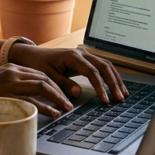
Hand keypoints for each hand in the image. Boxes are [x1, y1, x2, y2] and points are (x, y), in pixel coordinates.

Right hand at [0, 64, 75, 116]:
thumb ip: (8, 86)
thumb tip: (21, 98)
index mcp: (10, 67)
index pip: (38, 73)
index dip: (52, 83)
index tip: (60, 93)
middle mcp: (13, 72)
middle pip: (44, 77)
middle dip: (59, 90)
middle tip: (68, 102)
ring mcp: (11, 82)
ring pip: (43, 86)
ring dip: (58, 98)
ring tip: (66, 108)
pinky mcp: (8, 95)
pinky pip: (33, 100)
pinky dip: (47, 107)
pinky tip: (53, 113)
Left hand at [9, 45, 127, 104]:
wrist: (31, 55)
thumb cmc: (38, 64)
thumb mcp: (47, 76)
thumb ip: (62, 84)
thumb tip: (78, 92)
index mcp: (73, 57)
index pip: (92, 72)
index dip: (101, 87)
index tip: (105, 100)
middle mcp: (81, 54)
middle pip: (104, 66)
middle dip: (113, 83)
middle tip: (120, 98)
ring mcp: (84, 55)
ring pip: (106, 65)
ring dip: (115, 79)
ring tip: (123, 94)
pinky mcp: (85, 60)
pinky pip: (101, 66)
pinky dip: (110, 76)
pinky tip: (116, 86)